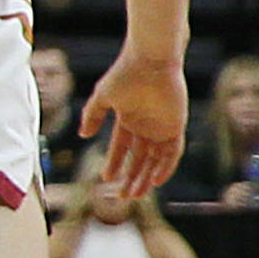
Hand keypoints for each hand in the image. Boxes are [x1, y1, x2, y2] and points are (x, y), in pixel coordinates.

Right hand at [86, 52, 186, 202]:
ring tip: (137, 193)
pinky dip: (165, 167)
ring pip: (155, 160)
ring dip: (146, 177)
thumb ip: (92, 115)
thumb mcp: (103, 97)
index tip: (106, 178)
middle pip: (139, 159)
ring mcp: (161, 128)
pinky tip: (155, 180)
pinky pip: (172, 153)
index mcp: (127, 120)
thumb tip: (82, 135)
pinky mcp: (176, 127)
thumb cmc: (125, 74)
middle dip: (131, 177)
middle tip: (122, 196)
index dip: (114, 162)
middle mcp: (145, 127)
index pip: (121, 148)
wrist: (150, 61)